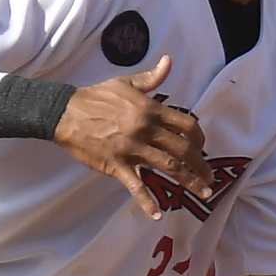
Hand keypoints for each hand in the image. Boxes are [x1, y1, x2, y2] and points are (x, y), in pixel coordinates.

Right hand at [52, 54, 211, 217]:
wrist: (65, 113)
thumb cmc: (96, 97)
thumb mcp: (126, 83)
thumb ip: (151, 78)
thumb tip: (168, 61)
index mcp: (150, 109)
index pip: (186, 125)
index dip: (200, 138)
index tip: (203, 148)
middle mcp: (146, 129)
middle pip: (183, 149)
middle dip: (200, 164)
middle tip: (209, 177)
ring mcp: (132, 149)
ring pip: (168, 167)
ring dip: (189, 181)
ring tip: (203, 193)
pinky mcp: (116, 165)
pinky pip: (135, 186)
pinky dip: (146, 202)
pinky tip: (157, 214)